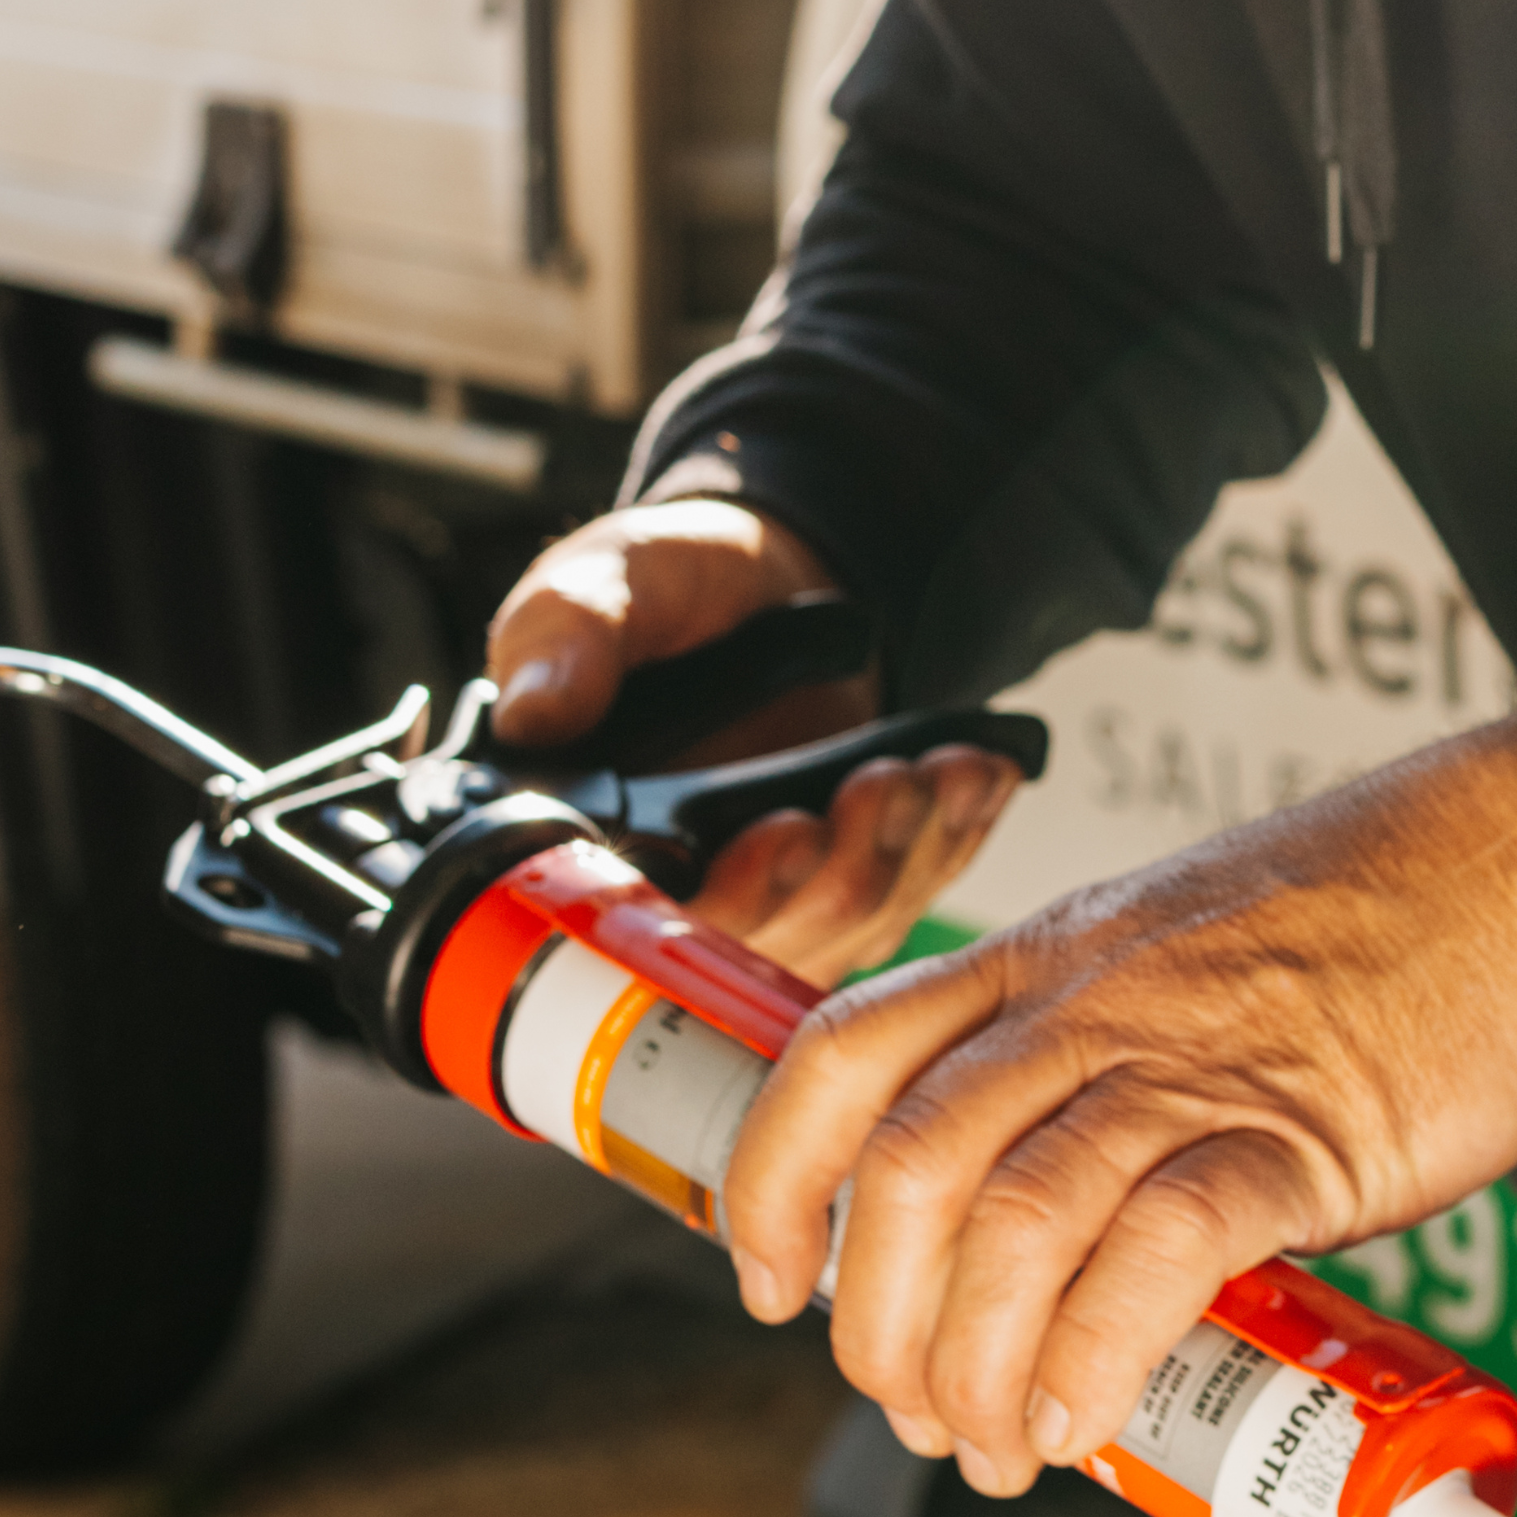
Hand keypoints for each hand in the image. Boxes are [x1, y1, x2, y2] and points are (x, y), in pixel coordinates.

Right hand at [484, 491, 1019, 981]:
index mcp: (596, 839)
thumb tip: (536, 708)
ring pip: (853, 922)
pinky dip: (954, 835)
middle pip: (772, 937)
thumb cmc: (669, 589)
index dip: (725, 896)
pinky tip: (979, 779)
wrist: (764, 581)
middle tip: (880, 786)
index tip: (783, 833)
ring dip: (906, 848)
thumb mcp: (604, 580)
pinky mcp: (851, 884)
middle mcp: (686, 891)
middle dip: (838, 868)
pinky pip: (913, 889)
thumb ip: (567, 635)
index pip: (649, 920)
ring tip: (934, 771)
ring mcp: (777, 899)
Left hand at [721, 699, 1516, 1495]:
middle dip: (876, 1323)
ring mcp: (1188, 1063)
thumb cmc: (1380, 917)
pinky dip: (1098, 1354)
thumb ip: (1104, 1065)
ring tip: (1004, 1442)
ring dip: (975, 1366)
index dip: (771, 1183)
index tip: (770, 1283)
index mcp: (1049, 957)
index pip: (841, 1056)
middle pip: (903, 1168)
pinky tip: (1091, 1415)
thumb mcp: (1181, 949)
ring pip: (1010, 1222)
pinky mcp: (1297, 1132)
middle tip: (913, 1408)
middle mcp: (1091, 1004)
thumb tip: (1051, 1230)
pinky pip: (1157, 1252)